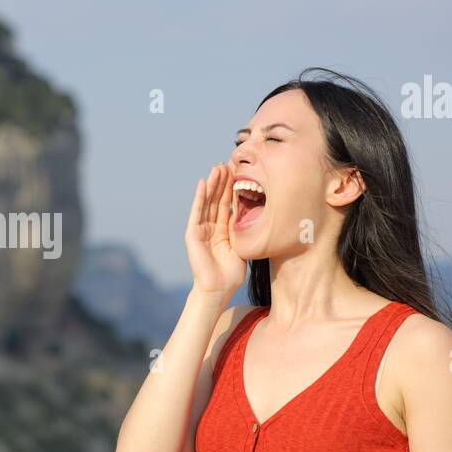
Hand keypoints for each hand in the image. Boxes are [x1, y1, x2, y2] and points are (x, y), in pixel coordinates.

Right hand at [184, 163, 245, 295]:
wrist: (217, 289)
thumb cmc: (231, 273)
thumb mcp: (243, 244)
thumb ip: (245, 228)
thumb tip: (259, 212)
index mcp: (224, 230)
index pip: (228, 204)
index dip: (233, 189)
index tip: (240, 172)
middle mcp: (211, 227)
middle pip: (217, 199)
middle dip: (223, 182)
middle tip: (228, 162)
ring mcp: (201, 229)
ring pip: (207, 202)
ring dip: (212, 184)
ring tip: (217, 167)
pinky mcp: (192, 233)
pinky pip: (197, 212)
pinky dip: (199, 197)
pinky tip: (203, 183)